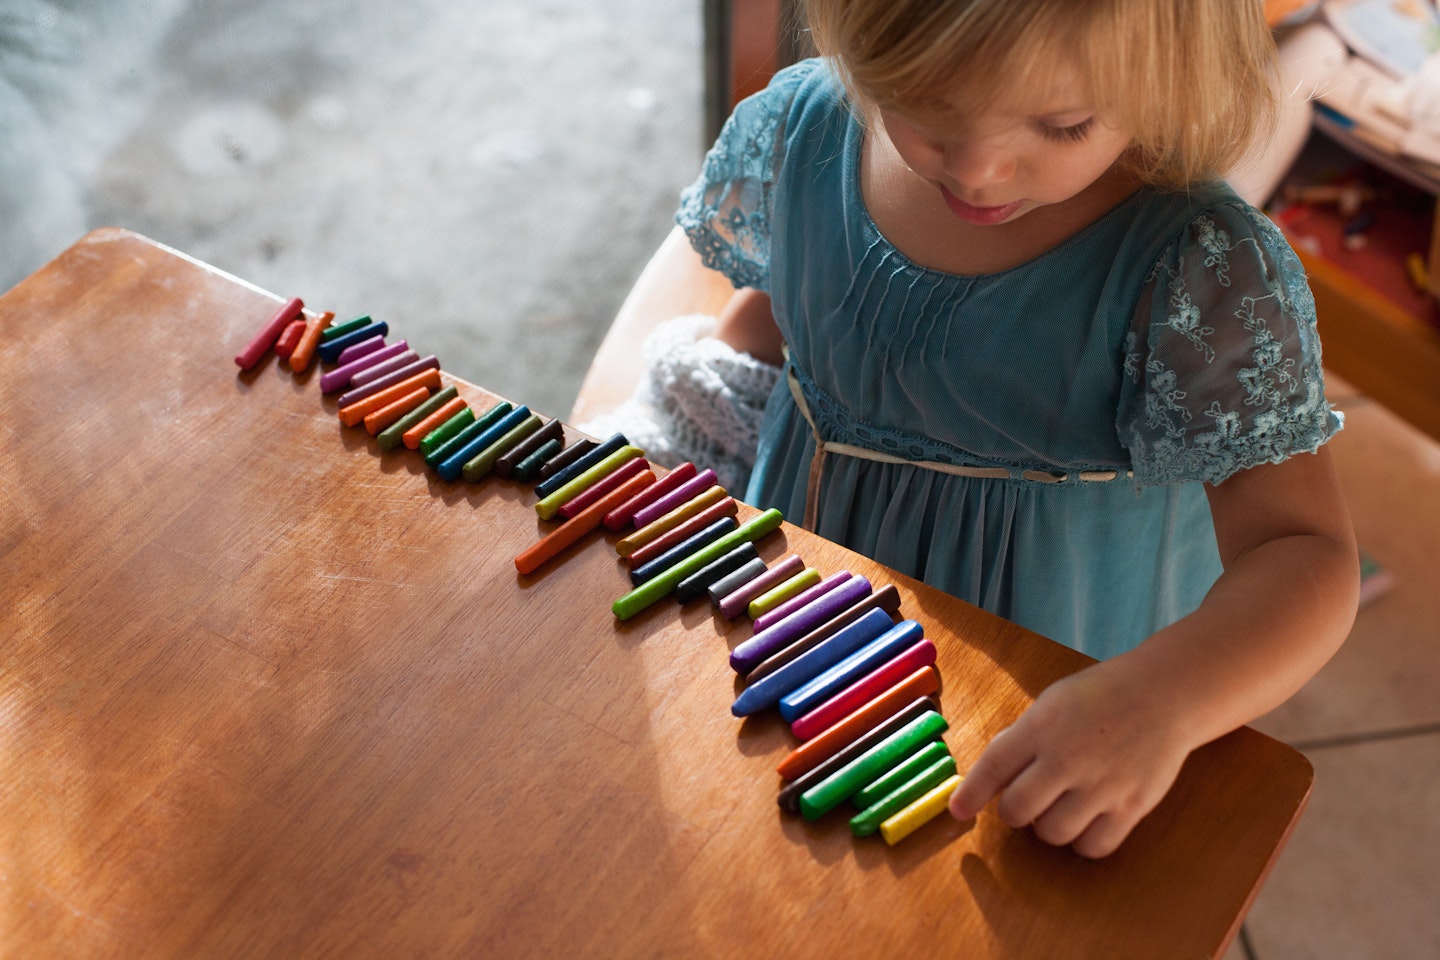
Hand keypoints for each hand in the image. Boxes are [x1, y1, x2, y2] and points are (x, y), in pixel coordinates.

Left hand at [948, 661, 1193, 857]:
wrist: (1163, 695)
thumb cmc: (1100, 696)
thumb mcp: (1051, 703)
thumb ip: (1022, 739)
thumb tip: (994, 779)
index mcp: (1041, 727)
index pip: (993, 767)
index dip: (970, 793)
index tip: (958, 811)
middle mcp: (1068, 758)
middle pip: (1017, 810)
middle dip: (1013, 810)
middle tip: (1024, 800)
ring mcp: (1101, 785)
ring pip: (1052, 833)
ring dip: (1048, 826)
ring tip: (1060, 805)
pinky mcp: (1131, 807)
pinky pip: (1093, 847)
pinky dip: (1083, 841)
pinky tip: (1086, 821)